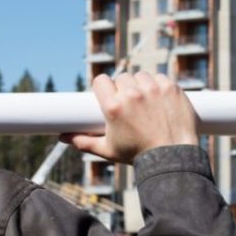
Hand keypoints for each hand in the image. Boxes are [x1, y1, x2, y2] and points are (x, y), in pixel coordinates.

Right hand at [61, 72, 197, 162]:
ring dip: (141, 85)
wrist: (173, 159)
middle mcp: (132, 94)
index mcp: (113, 107)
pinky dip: (159, 86)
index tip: (109, 94)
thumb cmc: (138, 155)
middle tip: (129, 103)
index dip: (104, 87)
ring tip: (145, 101)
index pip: (100, 80)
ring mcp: (153, 89)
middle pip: (121, 78)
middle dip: (124, 88)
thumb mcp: (108, 150)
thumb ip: (83, 142)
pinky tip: (159, 99)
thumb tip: (63, 138)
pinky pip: (160, 78)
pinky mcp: (171, 88)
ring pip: (141, 76)